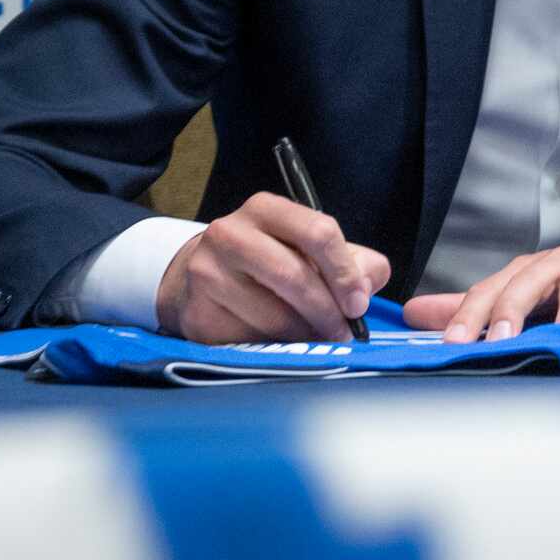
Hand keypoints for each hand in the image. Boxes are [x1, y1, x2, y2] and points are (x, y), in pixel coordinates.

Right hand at [155, 192, 390, 342]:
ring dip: (304, 336)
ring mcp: (207, 273)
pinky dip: (274, 348)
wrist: (195, 279)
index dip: (345, 273)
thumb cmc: (266, 263)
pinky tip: (278, 343)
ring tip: (313, 339)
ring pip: (275, 317)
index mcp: (265, 210)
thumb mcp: (310, 250)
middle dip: (328, 312)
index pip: (318, 232)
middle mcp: (229, 233)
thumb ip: (353, 263)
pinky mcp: (198, 312)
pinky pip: (251, 341)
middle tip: (343, 334)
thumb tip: (364, 289)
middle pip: (295, 277)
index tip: (358, 304)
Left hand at [404, 231, 559, 340]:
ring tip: (558, 339)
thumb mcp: (531, 294)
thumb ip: (477, 306)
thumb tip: (415, 314)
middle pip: (529, 281)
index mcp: (530, 270)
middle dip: (510, 310)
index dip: (469, 314)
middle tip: (497, 340)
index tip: (450, 343)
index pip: (492, 289)